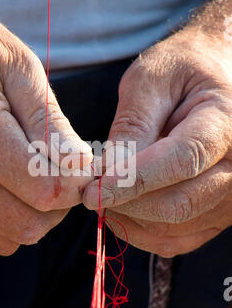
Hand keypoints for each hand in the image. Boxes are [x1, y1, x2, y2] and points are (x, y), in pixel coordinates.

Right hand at [0, 0, 92, 255]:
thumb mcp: (15, 66)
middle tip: (62, 175)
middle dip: (58, 207)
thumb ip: (48, 120)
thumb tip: (80, 163)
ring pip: (6, 237)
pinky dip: (6, 219)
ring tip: (35, 180)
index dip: (74, 184)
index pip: (44, 190)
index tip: (80, 165)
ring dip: (33, 216)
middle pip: (27, 225)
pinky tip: (6, 186)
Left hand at [84, 29, 231, 257]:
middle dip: (126, 203)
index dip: (133, 181)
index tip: (92, 190)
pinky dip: (144, 231)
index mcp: (225, 122)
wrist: (216, 77)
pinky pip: (179, 237)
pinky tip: (123, 210)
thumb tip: (110, 170)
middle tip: (90, 192)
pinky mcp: (217, 210)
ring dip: (131, 218)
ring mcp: (230, 193)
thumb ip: (134, 123)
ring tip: (105, 195)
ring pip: (175, 226)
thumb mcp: (152, 78)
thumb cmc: (184, 69)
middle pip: (179, 202)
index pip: (181, 161)